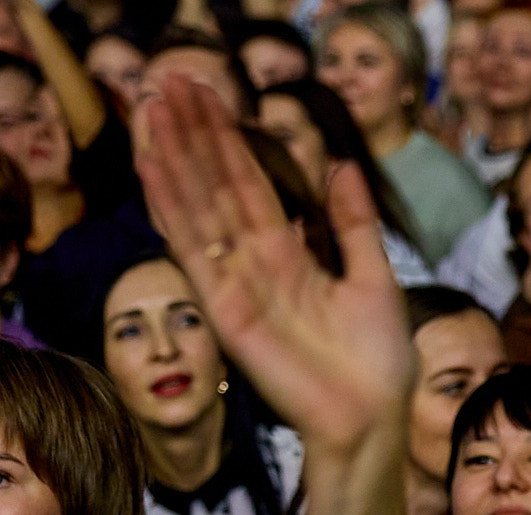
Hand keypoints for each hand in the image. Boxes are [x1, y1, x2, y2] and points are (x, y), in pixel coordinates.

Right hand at [137, 78, 414, 451]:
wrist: (371, 417)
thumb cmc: (378, 363)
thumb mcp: (374, 276)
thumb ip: (353, 223)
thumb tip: (340, 165)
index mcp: (288, 256)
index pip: (249, 185)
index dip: (227, 140)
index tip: (206, 95)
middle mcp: (254, 266)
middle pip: (216, 187)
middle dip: (193, 135)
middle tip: (170, 81)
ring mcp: (235, 286)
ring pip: (197, 208)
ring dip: (173, 158)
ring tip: (152, 107)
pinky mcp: (224, 311)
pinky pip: (192, 250)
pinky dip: (171, 208)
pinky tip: (153, 167)